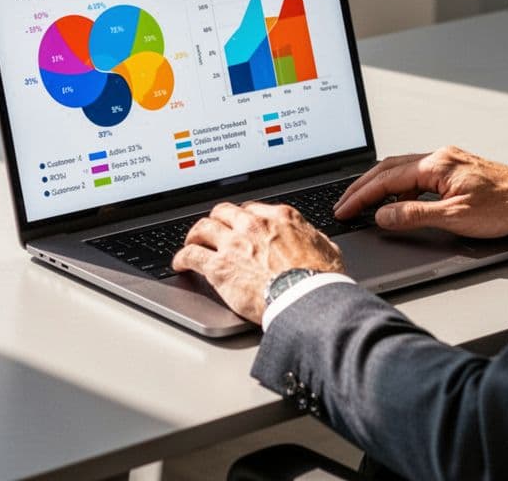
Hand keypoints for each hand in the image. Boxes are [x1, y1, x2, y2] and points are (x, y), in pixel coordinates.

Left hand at [172, 201, 344, 323]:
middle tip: (213, 230)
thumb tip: (316, 240)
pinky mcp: (218, 266)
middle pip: (224, 213)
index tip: (239, 226)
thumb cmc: (319, 279)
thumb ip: (315, 239)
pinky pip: (191, 255)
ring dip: (195, 235)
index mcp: (279, 217)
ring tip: (191, 243)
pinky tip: (180, 264)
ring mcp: (233, 243)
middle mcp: (253, 224)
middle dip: (217, 221)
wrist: (305, 298)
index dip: (243, 218)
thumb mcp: (326, 249)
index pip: (252, 209)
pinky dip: (182, 258)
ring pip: (203, 228)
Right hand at [333, 146, 507, 238]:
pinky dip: (398, 187)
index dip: (362, 196)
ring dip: (379, 186)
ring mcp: (447, 162)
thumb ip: (414, 216)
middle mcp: (440, 158)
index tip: (345, 208)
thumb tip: (383, 216)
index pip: (387, 179)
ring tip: (362, 203)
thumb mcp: (455, 217)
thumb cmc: (504, 206)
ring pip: (401, 170)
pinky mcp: (454, 170)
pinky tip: (396, 200)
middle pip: (388, 169)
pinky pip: (416, 174)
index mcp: (437, 165)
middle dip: (362, 187)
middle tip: (344, 204)